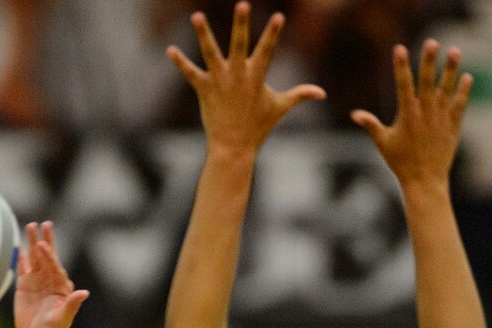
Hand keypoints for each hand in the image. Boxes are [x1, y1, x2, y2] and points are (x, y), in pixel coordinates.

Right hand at [14, 221, 88, 327]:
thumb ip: (71, 305)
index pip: (55, 267)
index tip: (44, 246)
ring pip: (34, 258)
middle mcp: (50, 280)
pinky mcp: (24, 284)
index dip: (50, 257)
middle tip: (45, 224)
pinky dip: (20, 255)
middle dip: (47, 241)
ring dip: (32, 243)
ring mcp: (37, 281)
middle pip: (47, 257)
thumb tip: (85, 293)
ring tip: (30, 226)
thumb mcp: (62, 320)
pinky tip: (18, 243)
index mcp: (61, 287)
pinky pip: (22, 266)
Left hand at [166, 1, 324, 155]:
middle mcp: (238, 76)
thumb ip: (300, 95)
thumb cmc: (258, 127)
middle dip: (241, 25)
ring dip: (203, 35)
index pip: (267, 50)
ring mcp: (220, 82)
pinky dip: (179, 62)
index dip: (273, 33)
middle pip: (239, 45)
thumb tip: (322, 93)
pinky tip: (169, 50)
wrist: (234, 148)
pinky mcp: (204, 90)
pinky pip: (190, 73)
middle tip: (243, 3)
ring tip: (197, 16)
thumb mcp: (280, 108)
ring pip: (210, 53)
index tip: (279, 16)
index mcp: (256, 77)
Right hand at [350, 40, 472, 192]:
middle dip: (428, 61)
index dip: (401, 66)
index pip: (403, 85)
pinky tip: (466, 76)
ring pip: (446, 89)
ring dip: (450, 69)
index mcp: (407, 115)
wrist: (424, 180)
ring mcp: (441, 118)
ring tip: (454, 51)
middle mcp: (425, 113)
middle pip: (427, 81)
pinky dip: (463, 90)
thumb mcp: (383, 143)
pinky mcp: (453, 125)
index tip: (399, 48)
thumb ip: (371, 125)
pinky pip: (459, 104)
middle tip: (431, 42)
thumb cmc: (401, 162)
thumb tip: (354, 114)